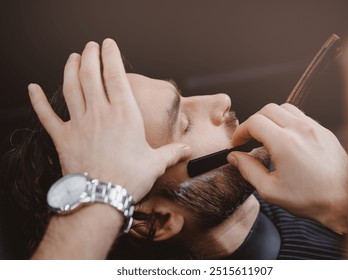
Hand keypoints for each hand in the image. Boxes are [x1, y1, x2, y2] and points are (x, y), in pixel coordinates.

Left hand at [28, 39, 190, 201]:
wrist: (101, 200)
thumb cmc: (130, 180)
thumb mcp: (156, 164)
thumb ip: (172, 153)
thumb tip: (189, 150)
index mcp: (124, 115)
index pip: (115, 76)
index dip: (111, 56)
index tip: (109, 44)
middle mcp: (100, 113)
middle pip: (90, 75)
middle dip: (90, 55)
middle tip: (90, 46)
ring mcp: (79, 124)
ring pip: (71, 88)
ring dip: (70, 69)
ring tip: (72, 57)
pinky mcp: (63, 138)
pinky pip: (46, 116)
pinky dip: (37, 101)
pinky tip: (31, 89)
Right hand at [227, 103, 347, 233]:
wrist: (345, 201)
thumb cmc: (310, 198)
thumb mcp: (270, 190)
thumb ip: (248, 170)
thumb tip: (234, 157)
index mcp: (284, 143)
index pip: (254, 122)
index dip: (241, 131)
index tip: (238, 143)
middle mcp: (300, 130)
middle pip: (268, 109)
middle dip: (253, 122)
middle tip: (249, 138)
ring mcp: (314, 128)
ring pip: (285, 108)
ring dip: (271, 118)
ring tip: (267, 135)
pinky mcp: (324, 131)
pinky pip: (301, 116)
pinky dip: (287, 121)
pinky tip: (286, 138)